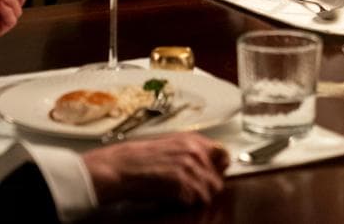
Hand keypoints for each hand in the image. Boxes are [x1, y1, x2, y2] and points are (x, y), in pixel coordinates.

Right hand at [83, 132, 228, 207]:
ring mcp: (189, 167)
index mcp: (192, 140)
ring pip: (209, 192)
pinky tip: (173, 200)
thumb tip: (208, 164)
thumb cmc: (138, 158)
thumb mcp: (169, 146)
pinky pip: (196, 200)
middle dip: (206, 188)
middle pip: (218, 179)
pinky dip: (186, 204)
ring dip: (197, 198)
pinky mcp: (182, 182)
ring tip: (181, 197)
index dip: (218, 169)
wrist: (119, 167)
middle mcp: (195, 151)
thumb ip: (190, 152)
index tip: (212, 176)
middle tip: (190, 192)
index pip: (224, 155)